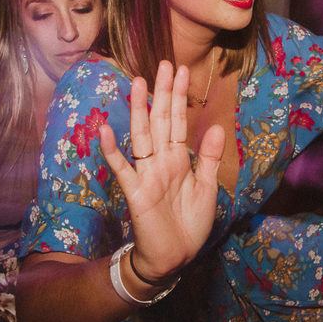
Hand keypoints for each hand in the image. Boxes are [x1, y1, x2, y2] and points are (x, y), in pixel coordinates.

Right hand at [99, 61, 223, 281]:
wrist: (175, 258)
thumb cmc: (189, 224)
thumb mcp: (206, 188)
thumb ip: (208, 157)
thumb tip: (217, 125)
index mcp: (178, 159)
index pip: (177, 121)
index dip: (179, 97)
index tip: (182, 70)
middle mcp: (161, 161)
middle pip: (160, 120)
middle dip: (162, 93)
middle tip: (164, 63)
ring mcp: (147, 175)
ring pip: (141, 136)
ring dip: (138, 110)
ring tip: (137, 83)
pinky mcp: (136, 193)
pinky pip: (122, 169)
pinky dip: (113, 150)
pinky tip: (105, 129)